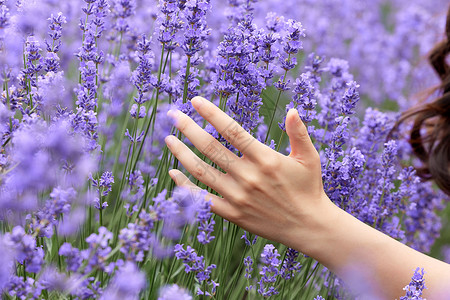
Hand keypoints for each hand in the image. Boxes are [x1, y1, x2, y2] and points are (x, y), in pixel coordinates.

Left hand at [164, 96, 335, 252]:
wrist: (309, 227)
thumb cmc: (309, 189)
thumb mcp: (309, 158)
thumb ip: (299, 133)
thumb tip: (292, 110)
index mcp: (265, 158)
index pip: (231, 130)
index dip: (211, 113)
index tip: (195, 101)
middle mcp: (247, 176)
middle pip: (210, 147)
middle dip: (188, 128)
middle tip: (173, 115)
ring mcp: (237, 196)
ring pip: (201, 171)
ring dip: (181, 153)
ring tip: (168, 139)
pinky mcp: (232, 213)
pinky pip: (202, 198)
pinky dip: (185, 186)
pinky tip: (173, 173)